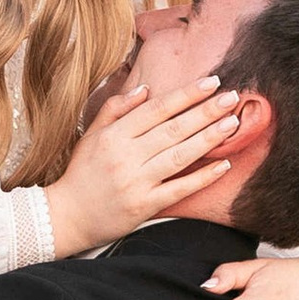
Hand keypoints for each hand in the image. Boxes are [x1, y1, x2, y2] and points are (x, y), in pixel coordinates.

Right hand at [44, 62, 236, 255]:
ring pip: (179, 155)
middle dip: (205, 111)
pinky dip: (202, 177)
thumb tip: (144, 89)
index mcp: (114, 135)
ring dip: (209, 138)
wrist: (66, 217)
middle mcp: (126, 156)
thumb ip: (115, 109)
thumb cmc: (81, 174)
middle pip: (172, 129)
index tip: (211, 82)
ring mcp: (136, 182)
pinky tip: (223, 165)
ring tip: (232, 123)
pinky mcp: (144, 206)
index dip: (186, 94)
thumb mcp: (90, 135)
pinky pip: (179, 189)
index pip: (156, 109)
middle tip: (232, 98)